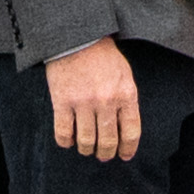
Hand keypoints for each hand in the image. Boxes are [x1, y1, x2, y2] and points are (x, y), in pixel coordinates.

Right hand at [45, 37, 141, 162]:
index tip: (124, 155)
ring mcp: (83, 102)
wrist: (77, 38)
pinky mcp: (62, 101)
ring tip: (86, 149)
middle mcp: (106, 100)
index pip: (131, 131)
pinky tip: (68, 141)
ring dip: (87, 149)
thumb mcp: (124, 75)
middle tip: (103, 155)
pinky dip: (66, 142)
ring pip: (86, 141)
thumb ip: (126, 100)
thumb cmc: (103, 56)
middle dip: (106, 153)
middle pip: (108, 141)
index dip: (128, 148)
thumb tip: (124, 128)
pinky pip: (63, 132)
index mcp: (125, 94)